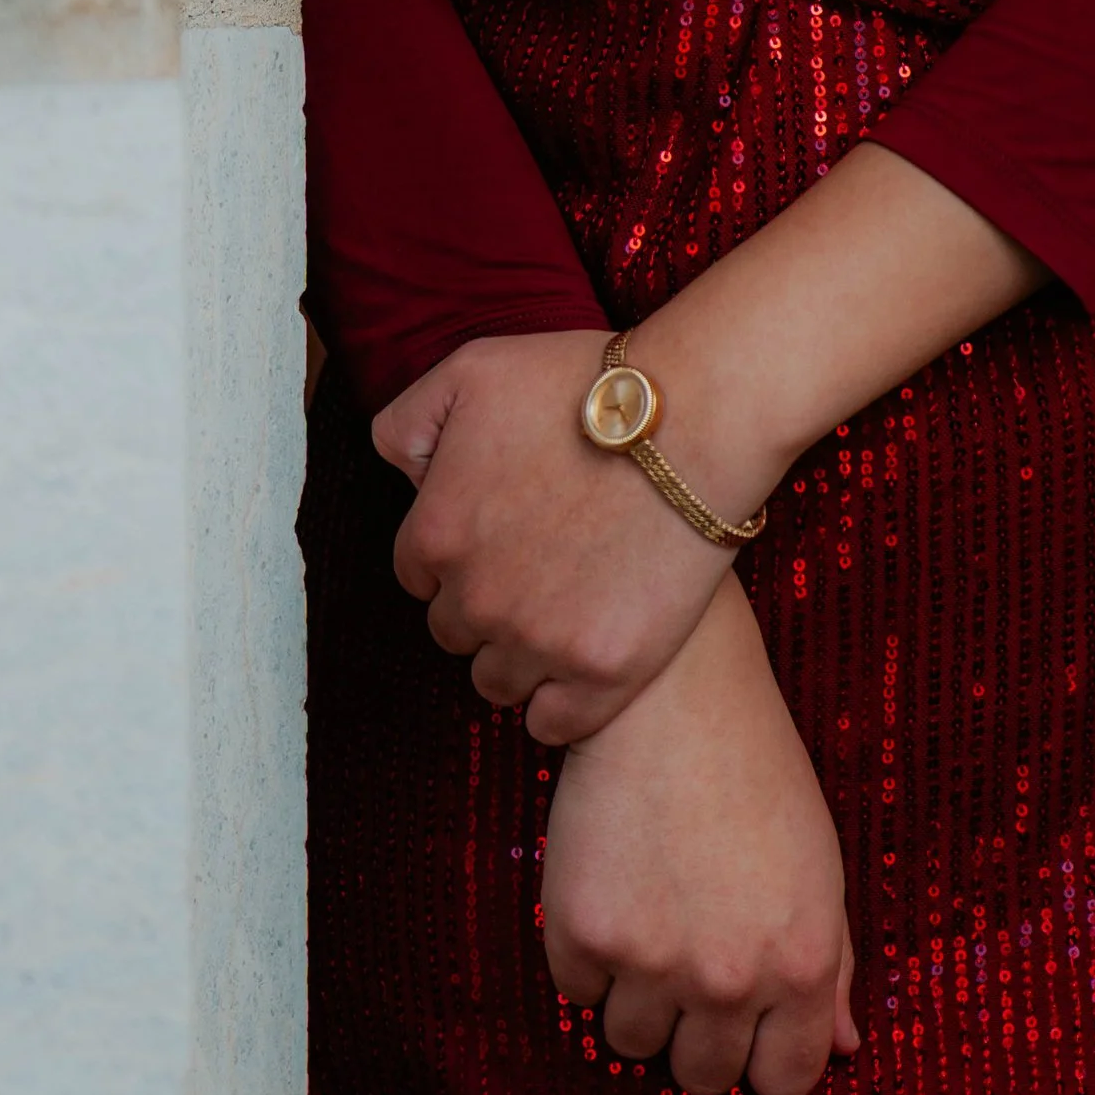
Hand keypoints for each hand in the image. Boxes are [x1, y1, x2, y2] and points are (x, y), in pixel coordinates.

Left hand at [374, 328, 764, 743]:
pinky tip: (579, 665)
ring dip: (518, 654)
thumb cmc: (584, 385)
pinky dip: (559, 703)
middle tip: (536, 566)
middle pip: (454, 630)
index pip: (417, 573)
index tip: (497, 533)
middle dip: (485, 601)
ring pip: (497, 681)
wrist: (693, 416)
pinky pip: (552, 724)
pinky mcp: (604, 671)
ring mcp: (540, 641)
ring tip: (562, 613)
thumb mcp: (472, 370)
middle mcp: (478, 598)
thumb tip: (401, 473)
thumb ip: (409, 420)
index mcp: (437, 534)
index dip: (458, 550)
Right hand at [540, 575, 858, 1094]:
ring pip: (632, 1043)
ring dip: (637, 996)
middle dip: (698, 1032)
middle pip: (704, 1077)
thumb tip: (843, 1047)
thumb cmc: (754, 770)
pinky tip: (611, 885)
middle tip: (690, 958)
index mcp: (803, 964)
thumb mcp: (818, 865)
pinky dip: (587, 954)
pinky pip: (577, 990)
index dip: (765, 1056)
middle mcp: (731, 979)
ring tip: (650, 914)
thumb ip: (833, 967)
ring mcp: (653, 962)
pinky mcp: (583, 933)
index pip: (784, 1082)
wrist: (669, 693)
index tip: (748, 1025)